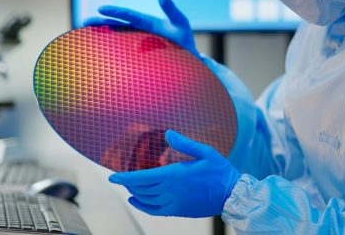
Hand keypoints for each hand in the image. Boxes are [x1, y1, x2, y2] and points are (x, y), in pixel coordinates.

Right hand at [83, 0, 198, 56]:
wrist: (190, 59)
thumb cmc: (185, 40)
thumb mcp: (180, 22)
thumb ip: (171, 9)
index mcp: (148, 22)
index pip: (130, 15)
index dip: (116, 11)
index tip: (101, 8)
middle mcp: (140, 31)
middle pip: (117, 25)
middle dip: (101, 23)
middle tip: (85, 21)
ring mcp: (137, 43)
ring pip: (116, 38)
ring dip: (101, 36)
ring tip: (84, 34)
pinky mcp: (137, 55)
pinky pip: (121, 52)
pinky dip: (109, 51)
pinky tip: (97, 54)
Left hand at [109, 130, 240, 216]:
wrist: (231, 194)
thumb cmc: (220, 173)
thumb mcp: (206, 152)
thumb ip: (185, 143)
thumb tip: (168, 133)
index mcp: (176, 174)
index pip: (143, 177)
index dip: (125, 177)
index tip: (113, 176)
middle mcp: (172, 190)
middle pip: (142, 188)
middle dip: (129, 183)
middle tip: (122, 177)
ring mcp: (174, 202)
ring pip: (146, 199)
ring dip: (135, 192)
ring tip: (130, 186)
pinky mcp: (178, 210)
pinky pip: (154, 210)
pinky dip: (142, 206)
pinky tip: (136, 201)